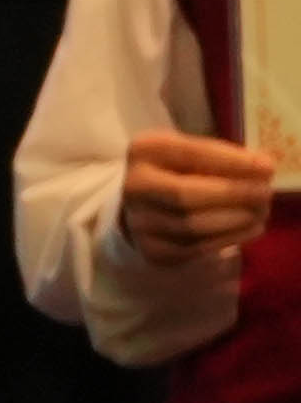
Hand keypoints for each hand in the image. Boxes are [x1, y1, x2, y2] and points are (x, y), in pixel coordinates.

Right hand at [120, 127, 279, 263]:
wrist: (146, 205)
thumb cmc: (180, 171)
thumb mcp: (194, 152)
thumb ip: (222, 158)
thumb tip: (262, 169)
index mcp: (144, 151)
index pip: (190, 155)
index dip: (231, 162)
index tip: (267, 167)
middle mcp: (133, 187)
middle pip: (185, 196)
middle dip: (232, 195)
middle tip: (265, 194)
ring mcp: (140, 222)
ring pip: (192, 227)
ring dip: (235, 220)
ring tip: (260, 212)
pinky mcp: (153, 251)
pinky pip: (195, 248)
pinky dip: (230, 238)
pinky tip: (250, 227)